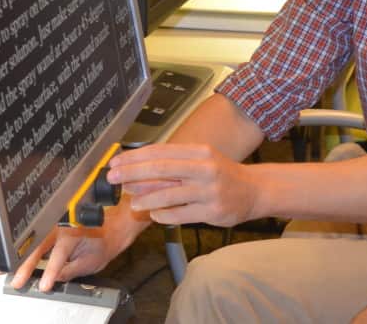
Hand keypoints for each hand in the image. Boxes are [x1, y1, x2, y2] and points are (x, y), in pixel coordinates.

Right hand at [9, 197, 145, 291]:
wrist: (112, 224)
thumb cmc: (104, 241)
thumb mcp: (92, 261)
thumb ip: (72, 270)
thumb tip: (56, 280)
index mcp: (73, 233)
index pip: (59, 255)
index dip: (51, 271)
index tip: (43, 285)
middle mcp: (61, 226)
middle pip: (39, 246)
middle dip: (24, 264)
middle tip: (15, 280)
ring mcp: (53, 225)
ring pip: (32, 241)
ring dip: (17, 256)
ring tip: (1, 269)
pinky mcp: (48, 227)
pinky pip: (33, 239)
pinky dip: (21, 250)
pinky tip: (10, 260)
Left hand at [107, 142, 258, 226]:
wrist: (254, 190)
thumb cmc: (222, 175)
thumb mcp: (200, 162)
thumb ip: (171, 167)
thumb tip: (135, 174)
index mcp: (199, 152)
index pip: (160, 151)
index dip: (134, 157)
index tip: (115, 163)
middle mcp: (205, 168)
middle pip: (162, 169)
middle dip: (132, 173)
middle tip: (112, 178)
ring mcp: (209, 191)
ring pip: (169, 194)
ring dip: (145, 199)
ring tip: (132, 202)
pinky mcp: (212, 211)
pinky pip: (179, 214)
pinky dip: (163, 214)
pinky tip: (155, 214)